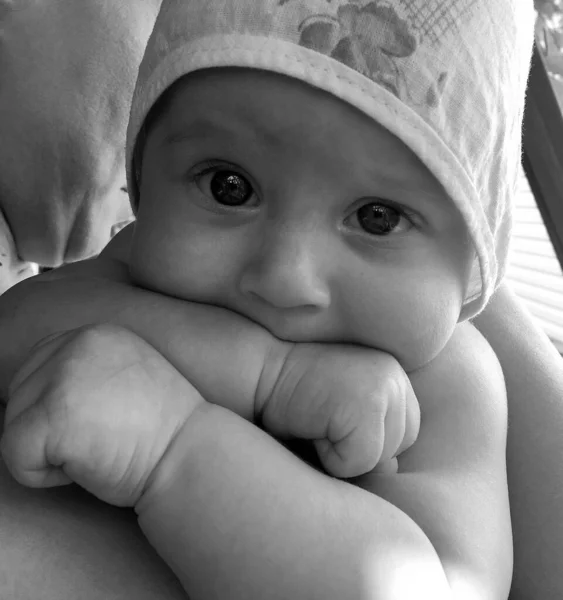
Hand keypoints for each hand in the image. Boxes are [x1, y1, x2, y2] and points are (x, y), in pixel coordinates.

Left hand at [0, 324, 204, 505]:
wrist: (190, 457)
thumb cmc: (162, 432)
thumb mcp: (126, 379)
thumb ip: (85, 371)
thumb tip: (36, 393)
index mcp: (98, 334)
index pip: (38, 366)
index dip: (56, 405)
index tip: (98, 422)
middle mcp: (79, 342)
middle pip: (20, 392)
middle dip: (48, 426)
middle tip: (100, 437)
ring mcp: (66, 374)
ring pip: (13, 422)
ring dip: (45, 449)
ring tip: (96, 448)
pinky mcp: (56, 411)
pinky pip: (13, 453)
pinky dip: (40, 474)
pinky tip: (86, 465)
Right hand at [257, 343, 419, 477]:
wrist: (261, 372)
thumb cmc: (296, 397)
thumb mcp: (343, 411)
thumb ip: (374, 435)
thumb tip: (391, 469)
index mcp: (393, 375)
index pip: (405, 433)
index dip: (368, 440)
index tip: (334, 419)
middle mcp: (396, 377)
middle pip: (398, 447)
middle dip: (360, 448)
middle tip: (324, 420)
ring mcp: (384, 388)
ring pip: (381, 458)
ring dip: (344, 454)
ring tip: (318, 422)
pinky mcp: (366, 405)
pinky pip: (359, 461)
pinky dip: (331, 459)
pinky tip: (313, 427)